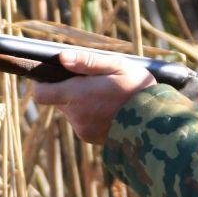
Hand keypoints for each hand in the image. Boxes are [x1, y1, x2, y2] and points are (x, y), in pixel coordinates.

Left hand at [31, 51, 155, 143]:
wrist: (157, 121)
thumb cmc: (138, 88)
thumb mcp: (116, 66)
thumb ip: (87, 62)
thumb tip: (61, 58)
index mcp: (77, 95)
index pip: (40, 94)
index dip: (42, 85)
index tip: (54, 77)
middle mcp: (76, 116)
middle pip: (57, 101)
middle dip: (68, 91)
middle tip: (91, 83)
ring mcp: (83, 130)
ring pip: (71, 112)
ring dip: (81, 104)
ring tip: (105, 97)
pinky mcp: (91, 139)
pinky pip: (82, 124)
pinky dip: (90, 116)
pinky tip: (109, 111)